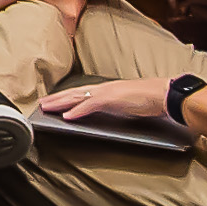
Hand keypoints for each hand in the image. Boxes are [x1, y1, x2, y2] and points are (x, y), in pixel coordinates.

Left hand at [38, 76, 172, 125]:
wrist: (165, 94)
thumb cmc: (151, 99)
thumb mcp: (128, 103)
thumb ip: (116, 107)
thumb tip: (108, 115)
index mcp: (108, 89)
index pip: (82, 92)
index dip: (67, 96)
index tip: (54, 100)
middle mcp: (104, 88)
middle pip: (75, 93)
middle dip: (57, 98)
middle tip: (41, 103)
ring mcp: (107, 93)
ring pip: (77, 97)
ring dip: (60, 103)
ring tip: (46, 107)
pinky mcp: (112, 100)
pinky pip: (90, 106)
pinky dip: (77, 111)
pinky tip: (66, 116)